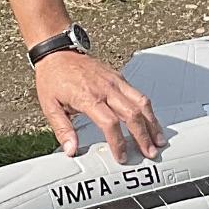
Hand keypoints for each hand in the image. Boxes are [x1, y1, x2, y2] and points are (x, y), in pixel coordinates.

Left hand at [35, 53, 164, 161]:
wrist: (57, 53)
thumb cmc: (53, 78)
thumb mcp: (50, 107)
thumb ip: (63, 130)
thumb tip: (71, 150)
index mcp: (88, 97)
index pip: (110, 123)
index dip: (118, 142)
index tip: (121, 156)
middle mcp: (105, 88)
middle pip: (132, 114)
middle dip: (143, 136)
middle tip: (149, 152)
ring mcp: (114, 81)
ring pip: (141, 102)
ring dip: (152, 122)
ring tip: (158, 139)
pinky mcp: (118, 77)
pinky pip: (138, 94)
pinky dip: (147, 109)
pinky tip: (150, 121)